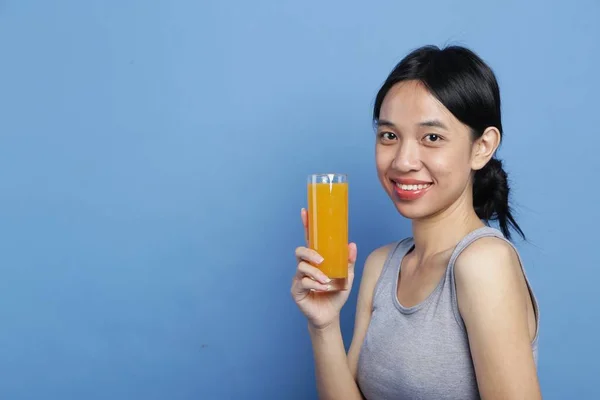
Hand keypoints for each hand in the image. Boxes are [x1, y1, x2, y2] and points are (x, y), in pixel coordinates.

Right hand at [291, 208, 357, 329]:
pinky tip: (322, 289)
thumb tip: (352, 244)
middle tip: (321, 260)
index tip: (305, 211)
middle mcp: (305, 267)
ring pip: (301, 267)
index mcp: (315, 260)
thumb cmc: (335, 294)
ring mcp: (298, 278)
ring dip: (315, 273)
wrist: (330, 316)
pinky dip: (314, 284)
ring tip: (326, 281)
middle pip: (300, 251)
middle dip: (310, 253)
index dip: (306, 225)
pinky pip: (302, 282)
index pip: (309, 239)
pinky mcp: (296, 291)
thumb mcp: (347, 276)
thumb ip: (348, 261)